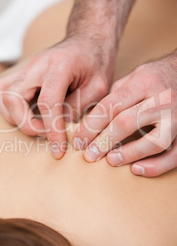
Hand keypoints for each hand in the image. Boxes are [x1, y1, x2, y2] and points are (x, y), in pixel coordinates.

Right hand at [0, 36, 114, 158]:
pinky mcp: (20, 73)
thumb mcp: (99, 87)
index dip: (51, 129)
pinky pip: (0, 91)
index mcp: (60, 65)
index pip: (48, 102)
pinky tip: (27, 115)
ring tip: (36, 125)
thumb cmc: (96, 62)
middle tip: (45, 133)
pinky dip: (8, 108)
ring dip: (13, 116)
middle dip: (25, 123)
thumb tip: (59, 128)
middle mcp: (36, 65)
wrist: (87, 39)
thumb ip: (78, 108)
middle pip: (12, 97)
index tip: (58, 149)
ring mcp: (25, 67)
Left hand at [73, 50, 176, 176]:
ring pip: (154, 142)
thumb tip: (92, 120)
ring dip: (129, 154)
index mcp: (144, 82)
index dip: (91, 126)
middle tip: (89, 155)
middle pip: (127, 122)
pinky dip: (156, 166)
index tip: (79, 141)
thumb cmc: (157, 77)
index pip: (111, 106)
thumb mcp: (135, 76)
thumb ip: (116, 96)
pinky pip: (174, 155)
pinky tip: (137, 169)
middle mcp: (162, 99)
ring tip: (111, 160)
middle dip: (104, 141)